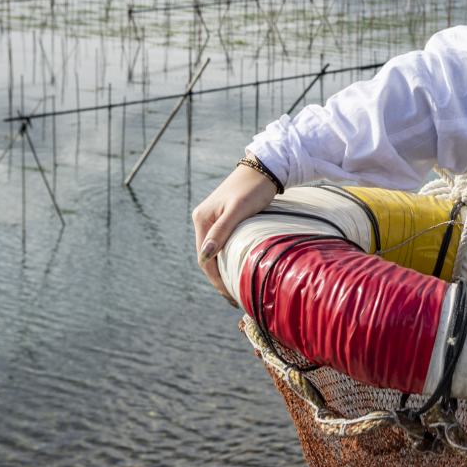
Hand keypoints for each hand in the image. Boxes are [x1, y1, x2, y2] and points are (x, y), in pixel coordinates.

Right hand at [191, 164, 279, 300]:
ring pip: (215, 252)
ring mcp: (212, 220)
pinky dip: (228, 259)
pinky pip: (222, 244)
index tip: (231, 295)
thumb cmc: (253, 188)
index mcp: (202, 219)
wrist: (264, 167)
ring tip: (237, 289)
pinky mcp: (224, 219)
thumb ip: (223, 230)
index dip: (216, 279)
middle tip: (235, 298)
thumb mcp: (239, 209)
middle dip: (219, 279)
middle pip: (208, 258)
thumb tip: (206, 255)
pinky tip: (238, 269)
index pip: (205, 258)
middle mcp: (203, 220)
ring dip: (223, 271)